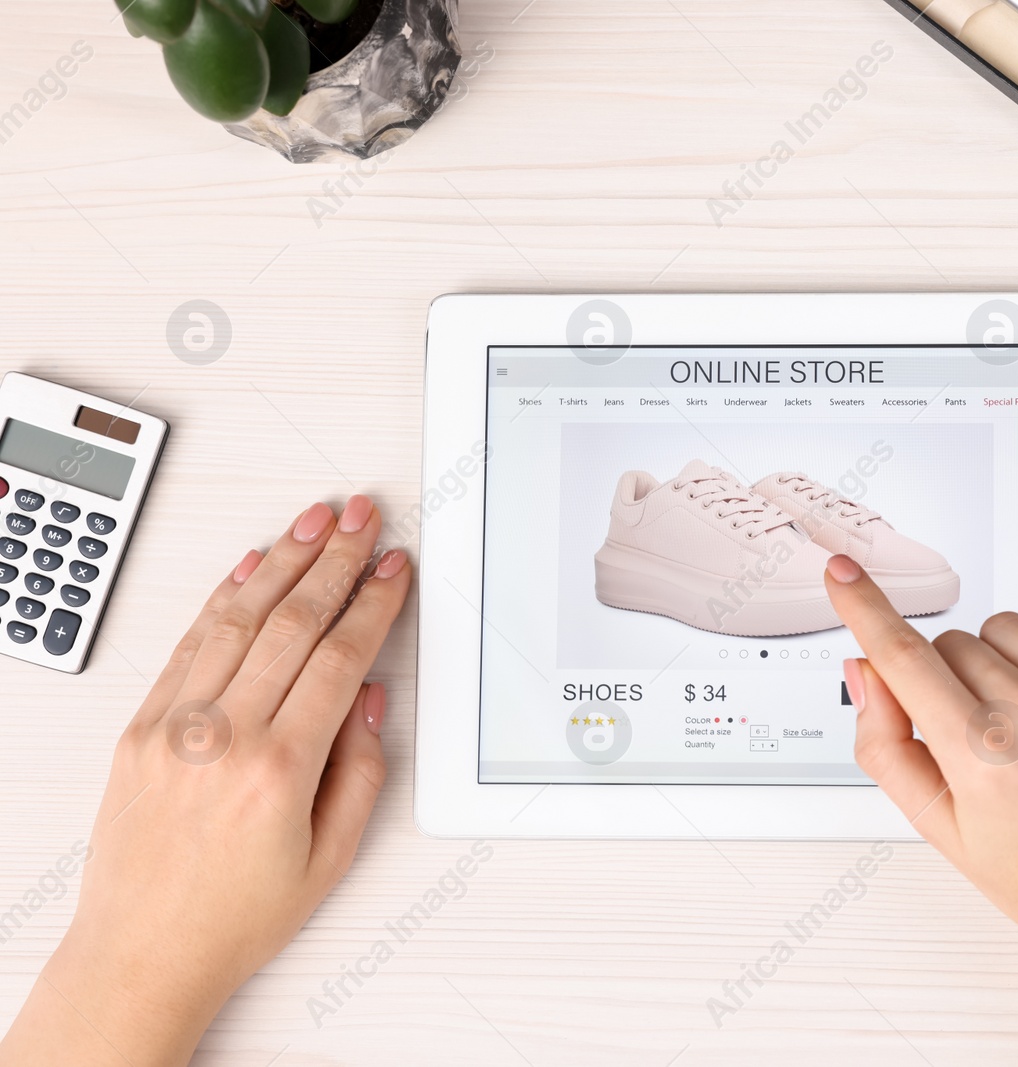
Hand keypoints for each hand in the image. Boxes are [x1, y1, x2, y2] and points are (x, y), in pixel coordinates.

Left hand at [1, 497, 410, 1066]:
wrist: (141, 950)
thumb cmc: (234, 916)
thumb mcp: (330, 857)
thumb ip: (361, 770)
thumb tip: (371, 698)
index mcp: (278, 769)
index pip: (339, 657)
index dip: (373, 603)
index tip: (394, 569)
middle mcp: (222, 738)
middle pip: (292, 621)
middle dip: (335, 559)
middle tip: (363, 518)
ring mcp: (173, 727)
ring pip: (237, 618)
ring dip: (282, 560)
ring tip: (315, 521)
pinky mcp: (140, 727)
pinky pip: (188, 643)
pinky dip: (222, 597)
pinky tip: (251, 566)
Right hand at [824, 555, 1017, 1066]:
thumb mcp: (939, 828)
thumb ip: (887, 746)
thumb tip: (865, 672)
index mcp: (981, 759)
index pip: (903, 658)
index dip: (864, 608)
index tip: (844, 575)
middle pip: (949, 642)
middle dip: (944, 679)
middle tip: (973, 736)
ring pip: (1000, 624)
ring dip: (994, 657)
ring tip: (1017, 718)